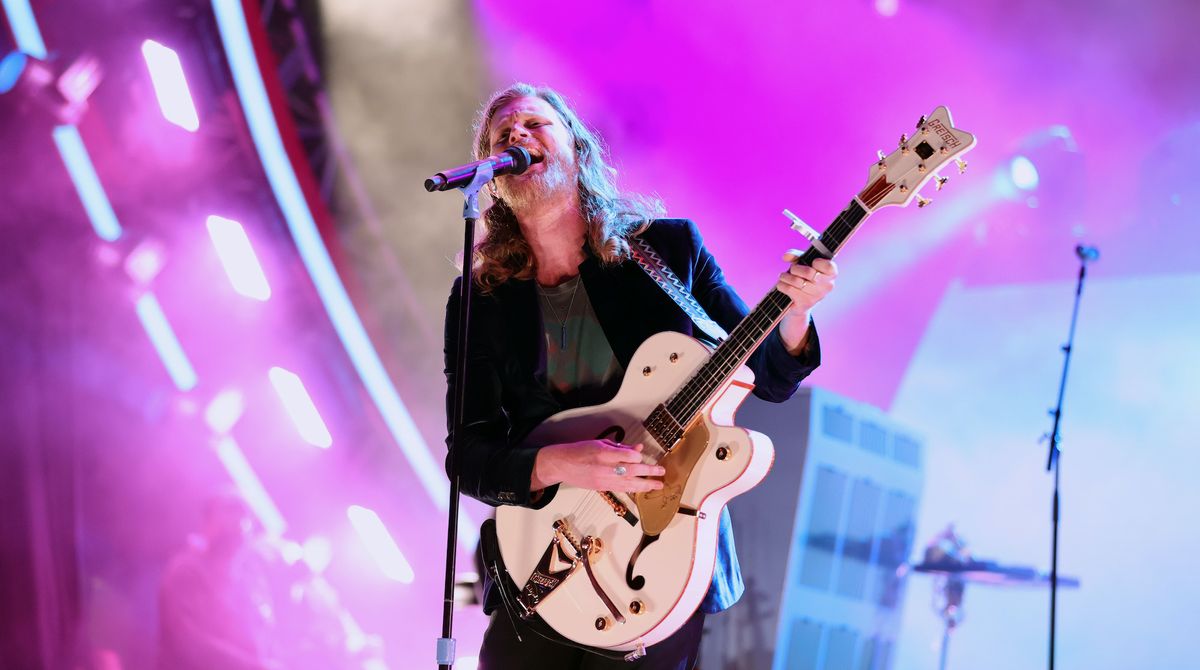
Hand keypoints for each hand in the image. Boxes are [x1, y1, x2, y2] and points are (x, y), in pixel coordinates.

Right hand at [531, 440, 665, 493]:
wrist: (562, 464)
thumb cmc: (580, 450)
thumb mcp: (599, 443)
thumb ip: (620, 447)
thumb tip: (638, 448)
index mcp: (604, 453)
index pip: (628, 456)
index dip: (637, 456)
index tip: (641, 455)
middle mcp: (605, 468)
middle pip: (632, 471)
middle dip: (649, 472)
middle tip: (662, 473)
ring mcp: (604, 480)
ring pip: (629, 484)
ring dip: (645, 485)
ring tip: (658, 485)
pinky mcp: (602, 487)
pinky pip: (621, 488)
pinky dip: (633, 488)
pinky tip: (642, 488)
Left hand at [776, 253, 836, 353]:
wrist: (798, 306)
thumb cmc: (802, 280)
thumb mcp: (802, 265)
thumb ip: (797, 257)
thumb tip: (787, 256)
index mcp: (831, 274)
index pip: (829, 266)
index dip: (819, 263)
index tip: (812, 262)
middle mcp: (826, 286)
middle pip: (809, 272)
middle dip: (796, 269)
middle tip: (793, 271)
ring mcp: (815, 296)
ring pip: (796, 280)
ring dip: (786, 277)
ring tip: (785, 278)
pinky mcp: (804, 304)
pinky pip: (788, 289)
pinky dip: (781, 285)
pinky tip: (782, 286)